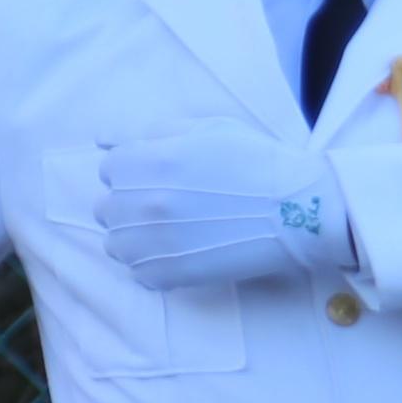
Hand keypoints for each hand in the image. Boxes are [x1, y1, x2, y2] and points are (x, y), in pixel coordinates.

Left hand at [95, 130, 356, 293]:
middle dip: (130, 204)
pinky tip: (180, 253)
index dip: (135, 170)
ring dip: (135, 237)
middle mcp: (143, 202)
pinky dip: (152, 266)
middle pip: (106, 207)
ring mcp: (154, 242)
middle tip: (169, 205)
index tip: (161, 176)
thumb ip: (154, 132)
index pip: (110, 168)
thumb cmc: (257, 162)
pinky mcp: (170, 274)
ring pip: (116, 244)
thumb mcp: (208, 128)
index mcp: (150, 160)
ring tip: (170, 232)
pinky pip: (138, 273)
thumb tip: (104, 139)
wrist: (297, 210)